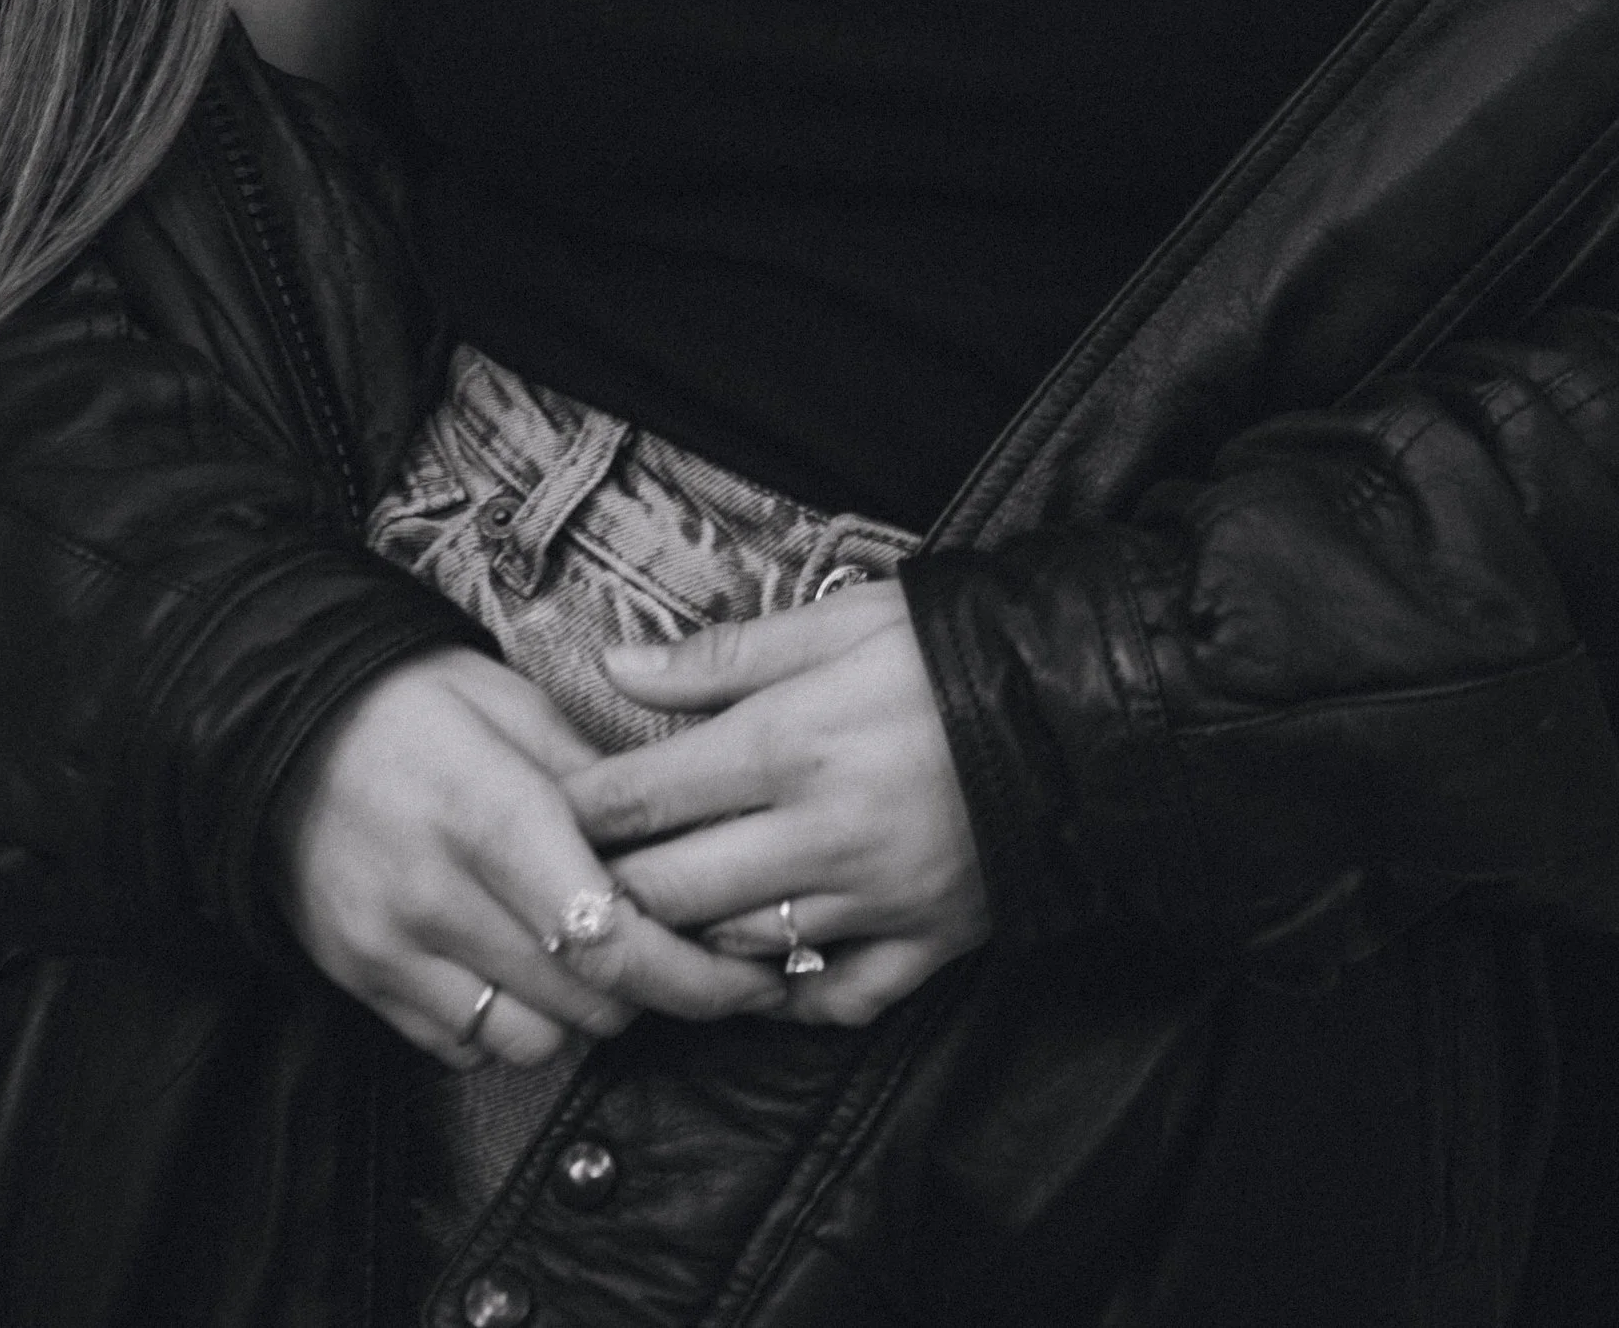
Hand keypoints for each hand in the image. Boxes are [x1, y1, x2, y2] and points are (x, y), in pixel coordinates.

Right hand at [273, 646, 785, 1066]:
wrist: (275, 723)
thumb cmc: (410, 700)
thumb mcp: (510, 701)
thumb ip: (597, 776)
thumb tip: (679, 832)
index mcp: (489, 811)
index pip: (612, 931)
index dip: (692, 967)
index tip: (742, 972)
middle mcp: (438, 893)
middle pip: (587, 997)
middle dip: (653, 988)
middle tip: (681, 958)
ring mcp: (393, 948)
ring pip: (534, 1040)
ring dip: (583, 1013)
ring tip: (593, 960)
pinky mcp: (362, 982)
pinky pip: (468, 1048)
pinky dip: (511, 1024)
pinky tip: (519, 967)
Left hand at [565, 582, 989, 1026]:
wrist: (1080, 707)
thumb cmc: (946, 649)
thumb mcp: (836, 622)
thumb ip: (721, 655)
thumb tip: (615, 665)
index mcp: (789, 743)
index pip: (642, 795)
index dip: (575, 810)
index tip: (538, 814)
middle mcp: (819, 833)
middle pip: (670, 892)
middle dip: (609, 891)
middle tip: (573, 880)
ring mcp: (872, 900)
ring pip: (736, 951)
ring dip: (683, 943)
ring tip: (648, 924)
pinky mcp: (925, 943)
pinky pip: (835, 997)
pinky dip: (786, 996)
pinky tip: (753, 977)